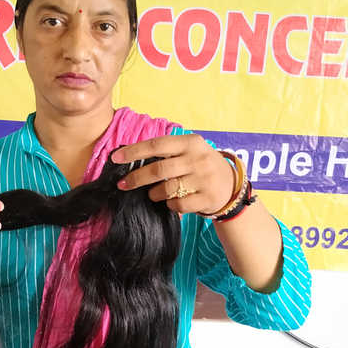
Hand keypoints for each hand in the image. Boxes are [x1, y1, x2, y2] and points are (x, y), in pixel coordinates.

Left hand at [111, 134, 234, 214]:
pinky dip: (169, 204)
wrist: (231, 186)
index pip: (157, 145)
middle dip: (136, 178)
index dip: (134, 152)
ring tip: (152, 194)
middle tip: (123, 184)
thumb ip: (166, 152)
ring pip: (167, 189)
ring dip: (154, 194)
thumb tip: (130, 156)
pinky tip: (170, 201)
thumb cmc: (201, 166)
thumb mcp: (189, 151)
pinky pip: (177, 204)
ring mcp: (204, 179)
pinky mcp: (207, 198)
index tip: (116, 158)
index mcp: (190, 142)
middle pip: (158, 170)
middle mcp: (198, 159)